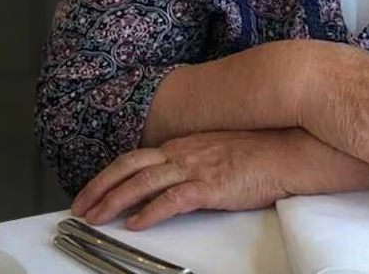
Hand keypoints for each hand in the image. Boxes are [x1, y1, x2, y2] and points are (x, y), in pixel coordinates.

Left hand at [71, 130, 293, 229]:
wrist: (289, 151)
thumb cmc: (261, 152)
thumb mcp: (219, 150)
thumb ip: (195, 160)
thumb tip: (174, 177)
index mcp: (186, 143)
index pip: (137, 156)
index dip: (109, 174)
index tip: (91, 191)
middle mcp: (185, 151)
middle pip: (131, 165)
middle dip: (100, 186)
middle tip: (79, 207)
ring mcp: (197, 166)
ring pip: (144, 181)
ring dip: (115, 200)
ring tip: (95, 217)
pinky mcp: (212, 186)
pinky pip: (173, 199)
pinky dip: (151, 211)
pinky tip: (136, 224)